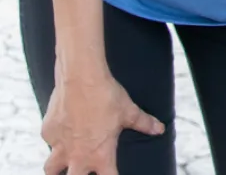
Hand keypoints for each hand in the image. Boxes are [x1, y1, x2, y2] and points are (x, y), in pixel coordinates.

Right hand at [41, 69, 164, 174]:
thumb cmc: (106, 95)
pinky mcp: (48, 132)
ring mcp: (60, 146)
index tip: (111, 173)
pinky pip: (49, 141)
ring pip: (51, 170)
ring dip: (56, 169)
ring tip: (60, 165)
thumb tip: (159, 129)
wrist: (81, 77)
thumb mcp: (128, 110)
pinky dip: (54, 138)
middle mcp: (79, 156)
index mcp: (100, 155)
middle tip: (82, 170)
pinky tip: (60, 129)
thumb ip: (144, 123)